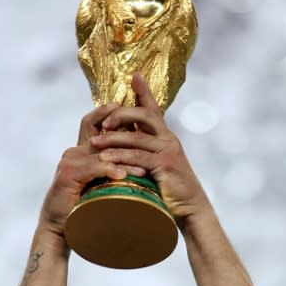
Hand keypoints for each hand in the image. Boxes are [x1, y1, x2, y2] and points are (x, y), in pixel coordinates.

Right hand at [38, 103, 146, 239]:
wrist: (59, 227)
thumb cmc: (79, 208)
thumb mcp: (96, 184)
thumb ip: (107, 171)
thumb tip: (131, 167)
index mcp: (79, 152)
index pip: (92, 124)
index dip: (106, 112)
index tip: (124, 107)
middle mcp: (74, 153)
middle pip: (99, 133)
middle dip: (121, 130)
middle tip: (143, 131)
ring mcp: (70, 162)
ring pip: (102, 155)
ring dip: (125, 161)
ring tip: (143, 168)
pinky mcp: (69, 174)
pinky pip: (94, 168)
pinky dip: (110, 171)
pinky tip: (124, 177)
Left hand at [90, 73, 210, 222]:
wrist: (190, 208)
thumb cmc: (171, 189)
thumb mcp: (158, 166)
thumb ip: (145, 153)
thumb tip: (126, 146)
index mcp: (166, 136)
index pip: (154, 109)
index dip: (144, 92)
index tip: (134, 76)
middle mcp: (168, 139)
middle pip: (143, 116)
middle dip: (120, 115)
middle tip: (102, 122)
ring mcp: (167, 150)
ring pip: (136, 137)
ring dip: (113, 138)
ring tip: (95, 143)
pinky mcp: (164, 165)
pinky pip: (138, 157)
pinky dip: (121, 157)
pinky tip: (106, 160)